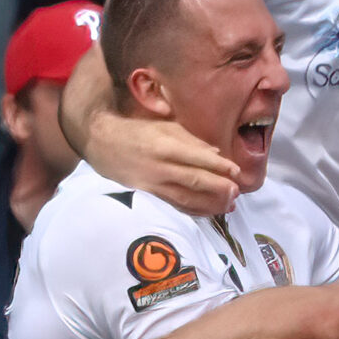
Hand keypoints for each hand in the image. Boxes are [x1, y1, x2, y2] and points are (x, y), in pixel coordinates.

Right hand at [86, 108, 240, 215]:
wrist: (102, 143)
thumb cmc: (137, 131)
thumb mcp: (165, 127)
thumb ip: (192, 140)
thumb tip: (216, 154)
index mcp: (165, 145)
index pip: (197, 158)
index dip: (219, 166)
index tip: (236, 171)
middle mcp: (160, 166)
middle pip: (194, 180)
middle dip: (219, 188)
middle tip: (236, 192)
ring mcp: (153, 183)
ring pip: (186, 197)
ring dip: (210, 204)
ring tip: (229, 205)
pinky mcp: (149, 194)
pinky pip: (175, 205)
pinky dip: (194, 210)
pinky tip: (209, 212)